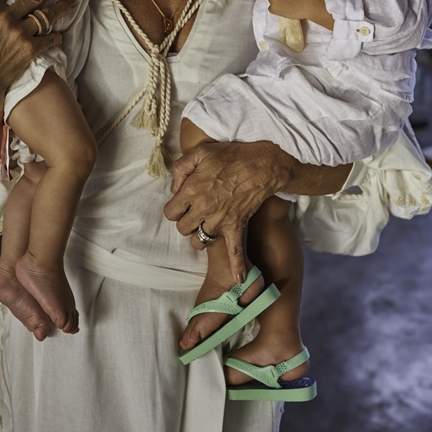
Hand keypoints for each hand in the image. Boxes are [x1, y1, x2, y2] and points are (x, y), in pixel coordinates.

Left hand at [164, 141, 291, 280]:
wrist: (260, 164)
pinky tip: (238, 278)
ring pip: (200, 241)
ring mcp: (220, 220)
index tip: (182, 203)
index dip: (174, 208)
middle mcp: (203, 208)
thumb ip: (180, 168)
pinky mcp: (237, 226)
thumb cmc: (230, 156)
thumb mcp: (199, 152)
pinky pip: (236, 251)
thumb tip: (174, 188)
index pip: (170, 212)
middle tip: (194, 211)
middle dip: (185, 221)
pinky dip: (237, 266)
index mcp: (191, 190)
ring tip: (205, 225)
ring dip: (200, 236)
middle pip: (183, 228)